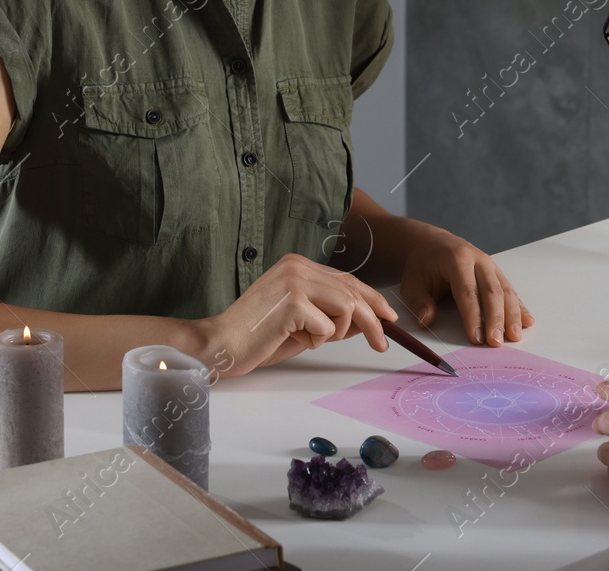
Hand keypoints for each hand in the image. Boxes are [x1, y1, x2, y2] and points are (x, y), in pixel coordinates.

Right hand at [195, 253, 397, 377]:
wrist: (219, 344)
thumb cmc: (257, 337)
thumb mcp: (303, 323)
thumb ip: (332, 317)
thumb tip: (369, 320)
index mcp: (297, 264)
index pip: (347, 279)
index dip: (372, 299)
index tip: (389, 317)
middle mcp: (297, 265)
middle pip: (353, 291)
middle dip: (373, 320)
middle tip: (383, 342)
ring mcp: (294, 280)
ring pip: (346, 307)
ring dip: (337, 332)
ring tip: (311, 340)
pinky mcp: (292, 302)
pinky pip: (326, 327)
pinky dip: (315, 340)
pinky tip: (291, 338)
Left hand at [397, 225, 533, 345]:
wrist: (433, 244)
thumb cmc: (423, 265)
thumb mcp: (412, 282)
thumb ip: (419, 302)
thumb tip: (427, 321)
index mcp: (457, 259)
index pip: (467, 291)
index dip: (473, 316)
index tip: (476, 338)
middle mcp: (479, 260)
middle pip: (491, 291)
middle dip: (496, 318)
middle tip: (497, 342)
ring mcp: (491, 266)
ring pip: (506, 291)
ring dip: (512, 315)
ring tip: (515, 336)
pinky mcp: (497, 273)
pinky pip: (511, 291)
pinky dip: (520, 307)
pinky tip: (527, 321)